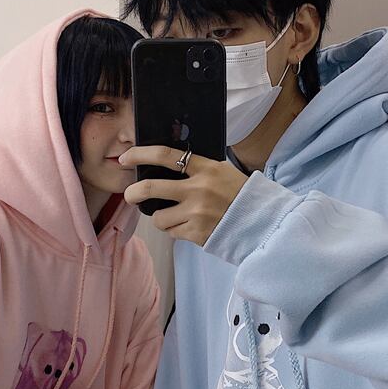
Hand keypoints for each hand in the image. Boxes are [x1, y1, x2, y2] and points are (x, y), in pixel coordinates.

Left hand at [120, 146, 247, 245]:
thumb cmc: (241, 194)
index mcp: (205, 168)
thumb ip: (198, 168)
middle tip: (129, 195)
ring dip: (161, 219)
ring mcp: (197, 212)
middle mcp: (199, 189)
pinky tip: (191, 226)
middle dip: (133, 193)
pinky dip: (177, 230)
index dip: (140, 155)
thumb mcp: (223, 171)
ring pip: (159, 218)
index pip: (165, 155)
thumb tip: (166, 165)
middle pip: (151, 188)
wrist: (261, 222)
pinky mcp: (197, 233)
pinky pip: (173, 232)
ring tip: (175, 216)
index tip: (126, 158)